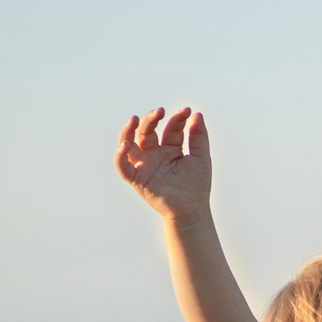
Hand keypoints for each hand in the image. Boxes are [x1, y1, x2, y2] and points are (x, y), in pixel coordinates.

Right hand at [117, 107, 210, 224]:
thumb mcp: (201, 157)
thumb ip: (198, 137)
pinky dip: (120, 156)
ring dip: (129, 130)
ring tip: (135, 119)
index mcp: (170, 148)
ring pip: (129, 143)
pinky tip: (124, 145)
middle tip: (161, 111)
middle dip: (152, 119)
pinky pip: (123, 166)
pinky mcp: (137, 179)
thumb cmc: (197, 185)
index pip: (170, 128)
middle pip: (147, 131)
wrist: (192, 210)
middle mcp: (155, 154)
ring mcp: (144, 165)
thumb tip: (197, 114)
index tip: (187, 111)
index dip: (177, 119)